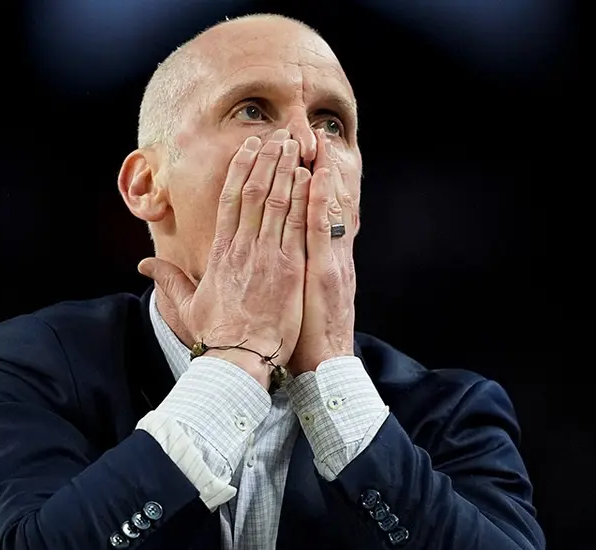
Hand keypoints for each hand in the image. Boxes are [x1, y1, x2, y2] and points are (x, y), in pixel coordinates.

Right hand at [138, 129, 311, 388]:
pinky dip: (303, 197)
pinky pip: (297, 224)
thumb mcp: (185, 304)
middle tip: (278, 136)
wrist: (239, 359)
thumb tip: (143, 264)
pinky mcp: (289, 268)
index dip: (241, 170)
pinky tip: (309, 177)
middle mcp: (243, 247)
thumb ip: (167, 279)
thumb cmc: (216, 335)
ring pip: (277, 201)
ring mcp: (267, 255)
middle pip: (255, 192)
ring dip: (286, 169)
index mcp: (220, 253)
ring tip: (293, 145)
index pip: (230, 201)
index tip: (250, 149)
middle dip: (267, 160)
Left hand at [290, 140, 357, 373]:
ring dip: (320, 171)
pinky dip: (321, 199)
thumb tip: (266, 267)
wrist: (323, 368)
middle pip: (319, 203)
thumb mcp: (294, 306)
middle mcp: (326, 256)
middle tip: (309, 135)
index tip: (298, 158)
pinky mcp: (325, 270)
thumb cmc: (301, 342)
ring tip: (316, 140)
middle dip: (314, 168)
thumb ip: (282, 282)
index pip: (311, 215)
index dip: (305, 186)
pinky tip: (317, 174)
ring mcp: (328, 260)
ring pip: (325, 206)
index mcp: (316, 262)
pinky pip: (323, 227)